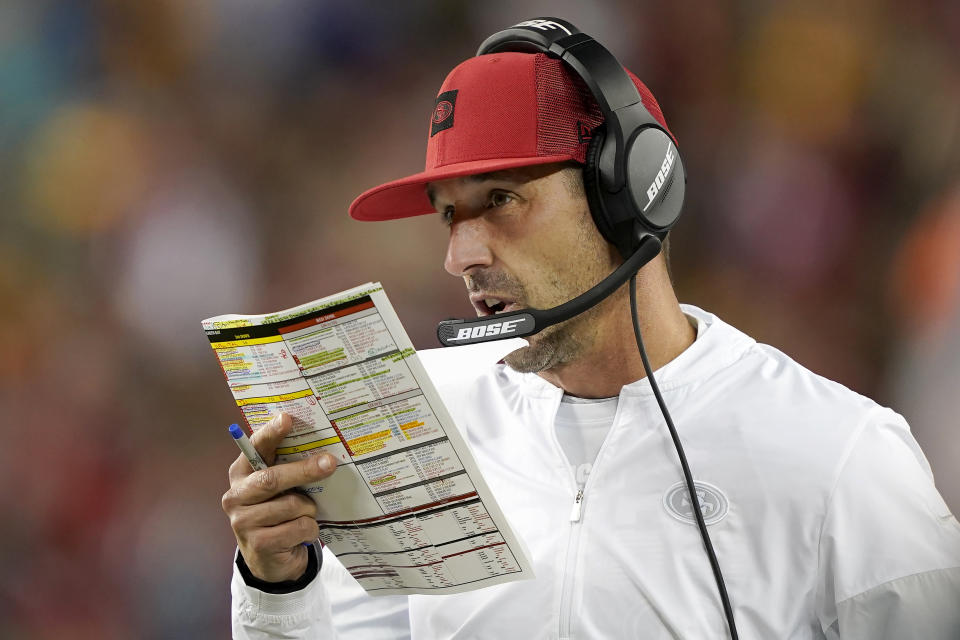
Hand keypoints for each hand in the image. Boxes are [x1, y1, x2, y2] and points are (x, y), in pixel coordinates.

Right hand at [222, 412, 337, 582]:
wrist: (270, 558)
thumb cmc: (279, 512)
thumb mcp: (280, 488)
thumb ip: (287, 467)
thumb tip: (321, 450)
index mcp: (242, 473)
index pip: (255, 447)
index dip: (271, 433)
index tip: (287, 418)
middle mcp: (236, 495)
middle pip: (273, 478)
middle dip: (304, 470)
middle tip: (329, 463)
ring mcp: (243, 522)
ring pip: (292, 506)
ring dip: (309, 510)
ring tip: (306, 514)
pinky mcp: (258, 545)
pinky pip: (298, 528)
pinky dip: (309, 529)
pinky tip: (301, 533)